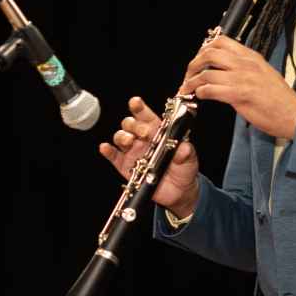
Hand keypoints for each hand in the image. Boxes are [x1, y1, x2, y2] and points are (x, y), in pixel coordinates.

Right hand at [98, 97, 200, 217]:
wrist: (178, 192)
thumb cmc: (184, 170)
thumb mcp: (190, 160)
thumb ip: (186, 153)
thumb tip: (184, 148)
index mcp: (157, 132)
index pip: (146, 116)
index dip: (140, 108)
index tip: (136, 103)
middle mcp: (142, 139)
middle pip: (130, 124)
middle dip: (133, 124)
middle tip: (143, 132)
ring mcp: (132, 152)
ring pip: (120, 137)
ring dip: (122, 136)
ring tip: (129, 141)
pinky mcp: (125, 166)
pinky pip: (113, 156)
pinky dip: (108, 151)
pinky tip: (105, 148)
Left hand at [181, 35, 295, 139]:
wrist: (295, 115)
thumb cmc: (281, 100)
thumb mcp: (265, 73)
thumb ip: (246, 68)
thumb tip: (227, 69)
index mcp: (252, 57)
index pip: (222, 42)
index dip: (205, 48)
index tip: (199, 59)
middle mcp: (246, 64)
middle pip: (210, 53)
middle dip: (194, 63)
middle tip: (189, 74)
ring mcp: (242, 78)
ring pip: (206, 72)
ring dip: (192, 81)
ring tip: (188, 88)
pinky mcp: (239, 94)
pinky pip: (211, 89)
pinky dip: (200, 92)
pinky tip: (200, 96)